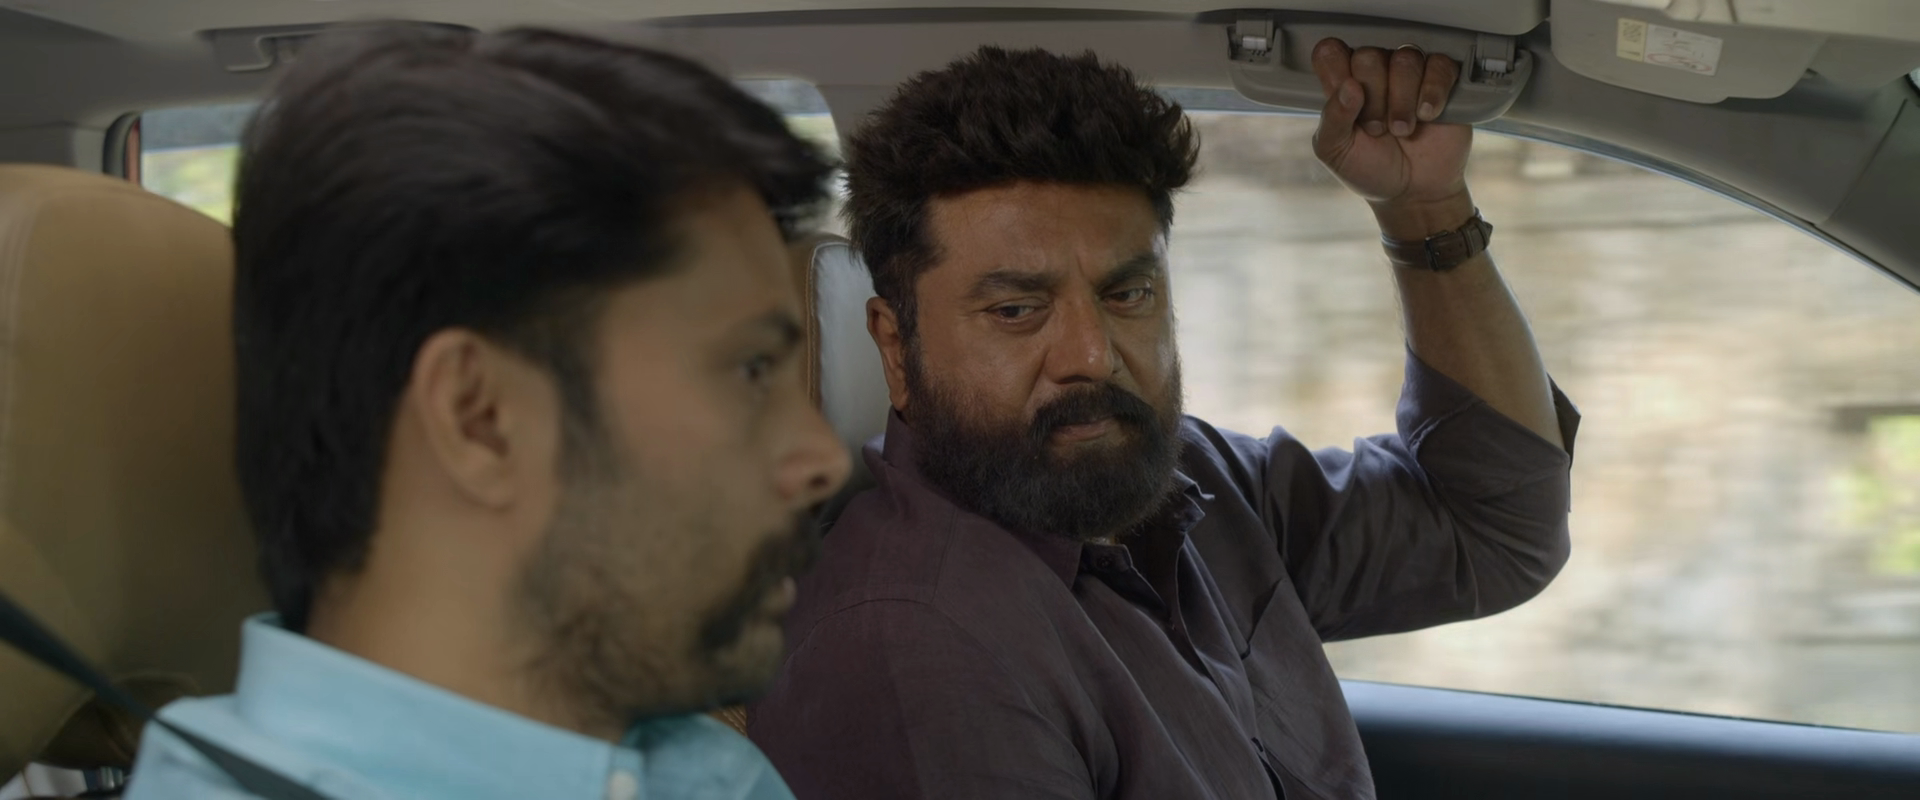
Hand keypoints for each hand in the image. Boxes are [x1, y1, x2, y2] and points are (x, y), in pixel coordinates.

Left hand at [1310, 38, 1472, 230]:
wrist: (1414, 194)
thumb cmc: (1370, 169)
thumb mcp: (1335, 152)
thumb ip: (1333, 119)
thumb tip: (1349, 87)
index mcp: (1343, 85)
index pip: (1330, 52)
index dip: (1337, 71)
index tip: (1348, 104)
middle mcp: (1374, 74)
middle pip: (1369, 56)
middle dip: (1373, 98)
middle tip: (1377, 128)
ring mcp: (1409, 76)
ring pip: (1405, 59)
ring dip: (1402, 100)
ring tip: (1403, 130)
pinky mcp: (1443, 81)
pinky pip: (1440, 64)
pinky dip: (1433, 91)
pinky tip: (1429, 115)